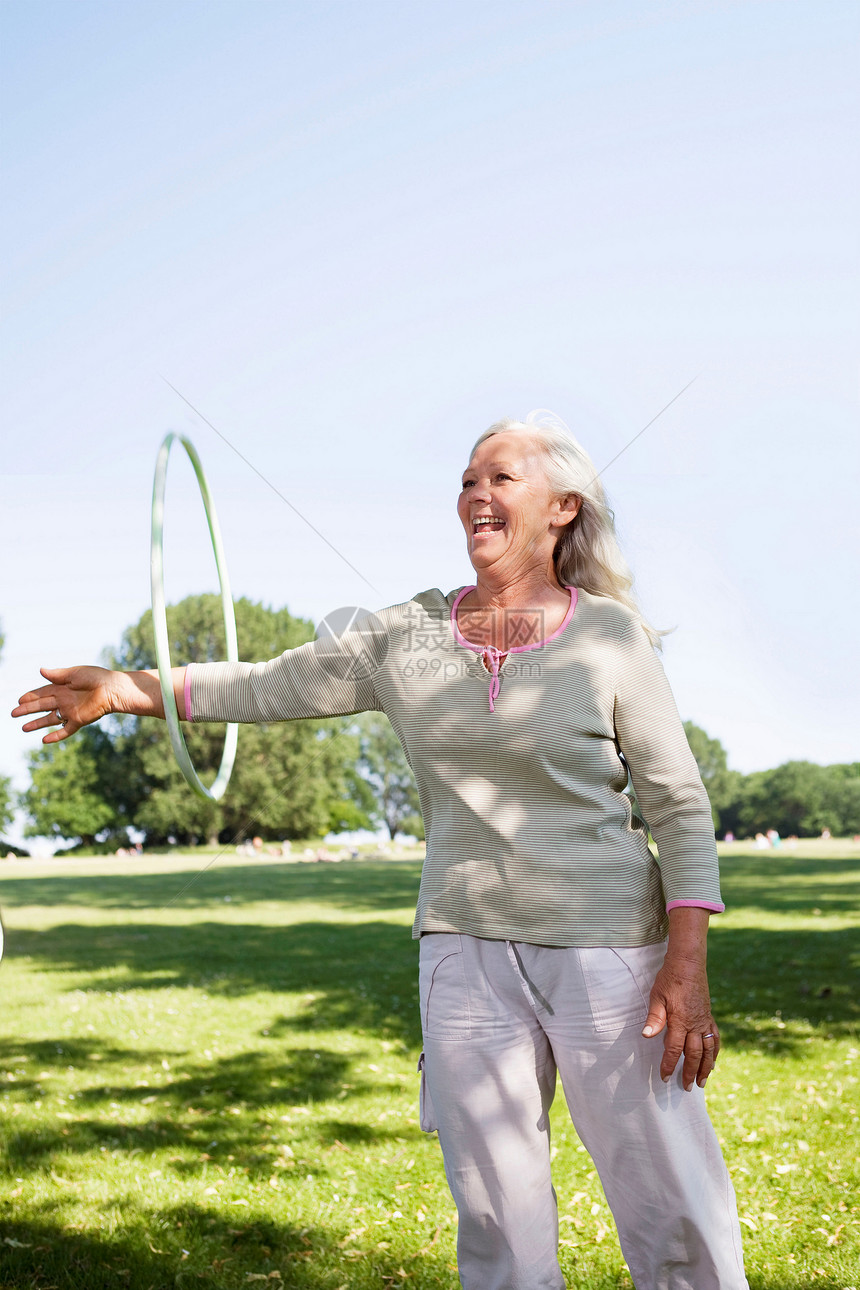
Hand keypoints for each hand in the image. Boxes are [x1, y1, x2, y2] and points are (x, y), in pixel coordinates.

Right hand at [12, 666, 119, 742]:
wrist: (112, 688)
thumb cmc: (96, 677)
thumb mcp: (74, 673)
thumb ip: (57, 675)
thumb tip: (40, 670)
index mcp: (62, 688)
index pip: (42, 693)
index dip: (30, 697)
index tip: (19, 700)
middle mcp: (64, 700)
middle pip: (42, 706)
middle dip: (27, 710)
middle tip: (13, 713)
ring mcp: (70, 711)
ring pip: (50, 719)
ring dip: (37, 723)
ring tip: (23, 728)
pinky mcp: (79, 721)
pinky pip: (65, 731)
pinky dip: (55, 736)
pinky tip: (44, 740)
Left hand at [642, 957, 719, 1090]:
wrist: (688, 964)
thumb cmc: (669, 979)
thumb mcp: (657, 996)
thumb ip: (654, 1018)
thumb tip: (646, 1036)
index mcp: (680, 1021)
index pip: (674, 1049)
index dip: (669, 1064)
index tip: (664, 1077)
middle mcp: (695, 1024)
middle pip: (694, 1054)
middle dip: (689, 1072)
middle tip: (685, 1088)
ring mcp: (704, 1020)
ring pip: (708, 1050)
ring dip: (705, 1067)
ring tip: (702, 1082)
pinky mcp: (709, 1016)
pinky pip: (715, 1038)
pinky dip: (715, 1052)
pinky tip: (713, 1061)